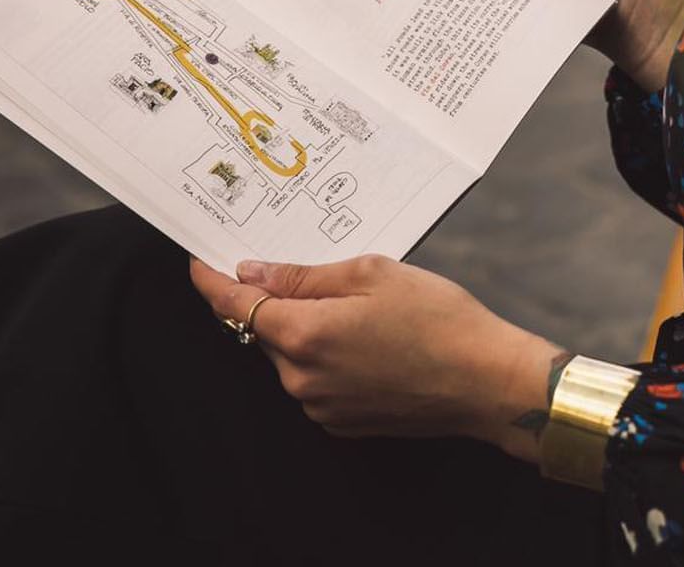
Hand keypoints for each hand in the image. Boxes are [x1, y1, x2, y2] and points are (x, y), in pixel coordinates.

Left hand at [190, 253, 564, 463]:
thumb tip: (253, 273)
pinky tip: (367, 336)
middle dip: (277, 299)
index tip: (199, 262)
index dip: (212, 282)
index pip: (235, 307)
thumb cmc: (437, 318)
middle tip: (315, 271)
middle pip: (265, 329)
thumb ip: (303, 276)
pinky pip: (314, 378)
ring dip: (305, 327)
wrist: (485, 379)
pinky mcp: (341, 422)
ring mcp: (321, 406)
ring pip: (291, 353)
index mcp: (304, 335)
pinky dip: (325, 353)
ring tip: (358, 305)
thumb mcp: (370, 274)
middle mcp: (302, 379)